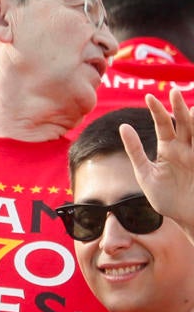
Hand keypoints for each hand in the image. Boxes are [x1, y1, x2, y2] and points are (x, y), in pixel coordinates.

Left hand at [128, 89, 193, 228]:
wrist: (186, 219)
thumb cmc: (166, 199)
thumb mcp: (145, 174)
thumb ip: (135, 151)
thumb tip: (123, 126)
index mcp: (169, 148)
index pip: (163, 124)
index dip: (157, 111)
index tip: (148, 97)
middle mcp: (185, 148)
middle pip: (183, 124)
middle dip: (179, 108)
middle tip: (174, 92)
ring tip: (192, 108)